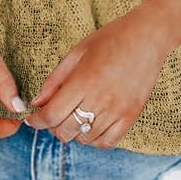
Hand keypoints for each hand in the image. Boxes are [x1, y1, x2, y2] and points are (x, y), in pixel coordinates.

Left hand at [25, 0, 180, 148]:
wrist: (148, 37)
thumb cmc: (110, 39)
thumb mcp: (77, 52)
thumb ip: (55, 79)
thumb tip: (36, 103)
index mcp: (83, 81)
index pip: (52, 115)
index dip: (37, 121)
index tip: (32, 119)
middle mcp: (100, 99)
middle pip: (65, 131)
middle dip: (53, 126)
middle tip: (54, 113)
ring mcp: (118, 110)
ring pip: (84, 138)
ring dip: (73, 131)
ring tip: (74, 115)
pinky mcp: (131, 116)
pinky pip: (107, 142)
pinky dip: (94, 139)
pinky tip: (91, 125)